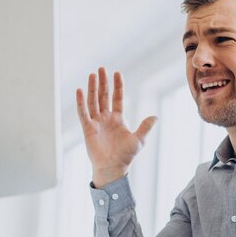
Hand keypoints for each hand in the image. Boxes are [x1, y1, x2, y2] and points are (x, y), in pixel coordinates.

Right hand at [76, 67, 156, 187]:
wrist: (113, 168)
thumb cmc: (125, 156)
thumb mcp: (139, 139)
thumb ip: (145, 127)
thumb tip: (155, 116)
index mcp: (117, 119)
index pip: (117, 98)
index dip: (117, 86)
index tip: (117, 73)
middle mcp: (105, 118)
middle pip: (103, 96)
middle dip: (103, 82)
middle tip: (102, 68)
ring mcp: (96, 123)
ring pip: (93, 101)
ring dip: (92, 88)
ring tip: (92, 74)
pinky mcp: (88, 129)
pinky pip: (83, 113)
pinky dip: (81, 102)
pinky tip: (80, 90)